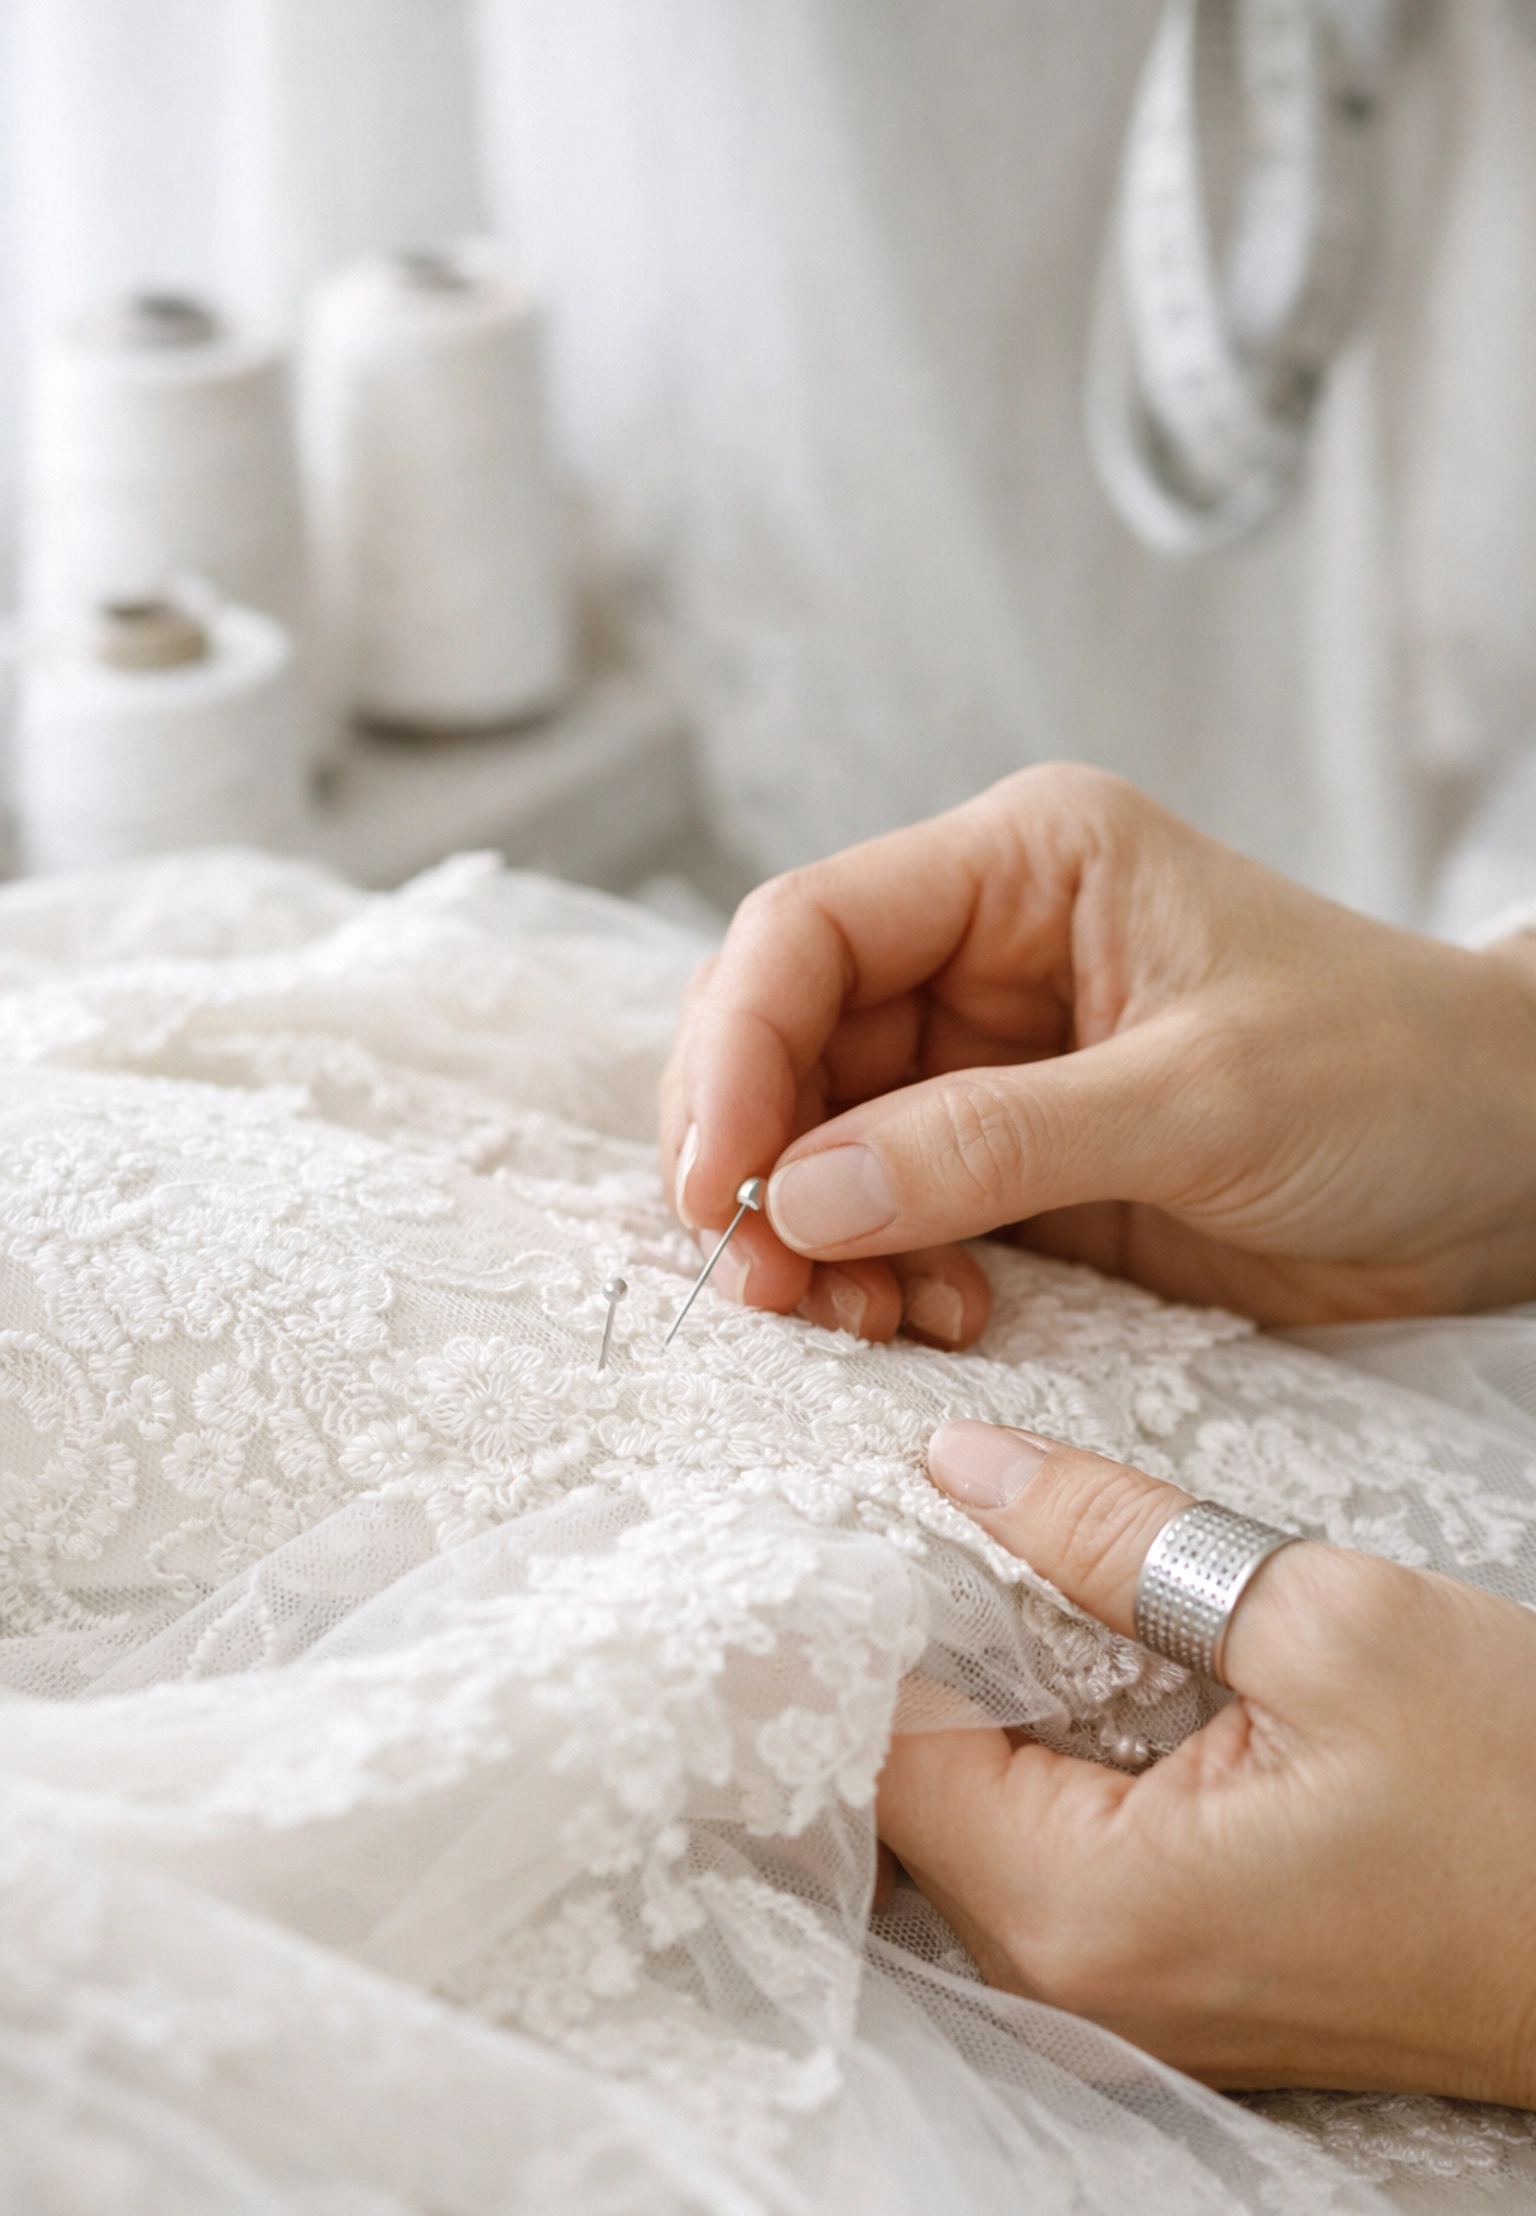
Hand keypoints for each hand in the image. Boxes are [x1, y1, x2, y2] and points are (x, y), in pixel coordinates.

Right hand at [658, 763, 1535, 1335]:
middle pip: (790, 1046)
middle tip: (761, 1286)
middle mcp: (984, 957)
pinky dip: (880, 1277)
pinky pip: (892, 1219)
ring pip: (823, 1147)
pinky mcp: (1015, 1167)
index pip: (810, 932)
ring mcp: (992, 1067)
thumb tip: (801, 1198)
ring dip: (812, 1242)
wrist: (1510, 1169)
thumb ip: (994, 1145)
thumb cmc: (1400, 1078)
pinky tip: (935, 1320)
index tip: (717, 1188)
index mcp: (1023, 868)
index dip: (737, 1055)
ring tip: (855, 1322)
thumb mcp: (1202, 1099)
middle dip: (760, 1168)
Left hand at [875, 1420, 1535, 2103]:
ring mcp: (1111, 2001)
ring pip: (963, 1820)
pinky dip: (1036, 1750)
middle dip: (917, 1644)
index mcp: (1078, 1910)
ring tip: (1018, 1573)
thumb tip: (958, 1460)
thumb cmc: (1529, 1799)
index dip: (863, 1609)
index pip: (874, 1745)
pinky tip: (1080, 1662)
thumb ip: (1111, 1538)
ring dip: (979, 1694)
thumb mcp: (1328, 1625)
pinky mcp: (1159, 1983)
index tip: (868, 1499)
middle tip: (943, 1513)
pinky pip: (1035, 1852)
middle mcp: (1063, 1984)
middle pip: (902, 1790)